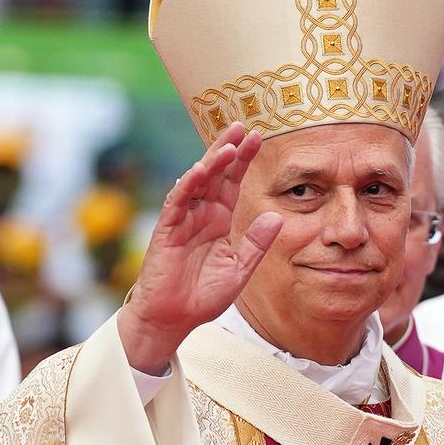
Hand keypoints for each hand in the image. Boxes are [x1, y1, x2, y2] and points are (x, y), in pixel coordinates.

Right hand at [118, 123, 281, 373]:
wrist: (174, 318)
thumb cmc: (203, 295)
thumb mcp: (240, 269)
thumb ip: (257, 243)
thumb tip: (276, 217)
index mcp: (220, 221)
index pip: (233, 183)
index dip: (244, 161)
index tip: (259, 138)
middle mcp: (202, 214)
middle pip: (216, 175)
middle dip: (228, 150)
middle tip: (242, 126)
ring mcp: (183, 220)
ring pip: (197, 183)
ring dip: (211, 162)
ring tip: (228, 144)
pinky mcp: (167, 231)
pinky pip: (177, 202)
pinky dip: (187, 185)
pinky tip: (199, 170)